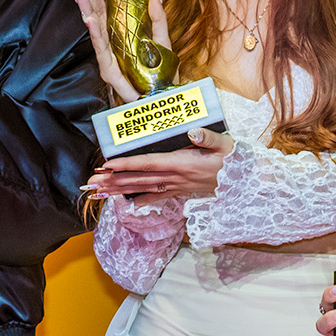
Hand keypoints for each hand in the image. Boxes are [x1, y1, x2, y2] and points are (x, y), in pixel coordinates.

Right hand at [71, 0, 170, 103]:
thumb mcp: (163, 40)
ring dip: (86, 12)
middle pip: (96, 16)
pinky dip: (96, 36)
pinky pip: (102, 52)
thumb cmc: (160, 72)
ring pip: (95, 32)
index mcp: (120, 35)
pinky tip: (90, 21)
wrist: (164, 98)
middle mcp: (111, 45)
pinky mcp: (110, 72)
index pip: (104, 9)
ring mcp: (109, 59)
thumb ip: (158, 17)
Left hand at [84, 126, 232, 204]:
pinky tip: (127, 203)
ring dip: (119, 191)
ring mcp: (176, 186)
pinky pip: (156, 196)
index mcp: (181, 163)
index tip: (106, 166)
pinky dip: (140, 199)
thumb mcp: (224, 143)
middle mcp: (175, 177)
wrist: (245, 181)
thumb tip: (193, 132)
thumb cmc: (233, 159)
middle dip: (113, 182)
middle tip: (91, 184)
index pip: (147, 164)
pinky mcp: (180, 190)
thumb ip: (207, 137)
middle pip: (138, 179)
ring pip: (142, 189)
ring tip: (99, 194)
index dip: (126, 165)